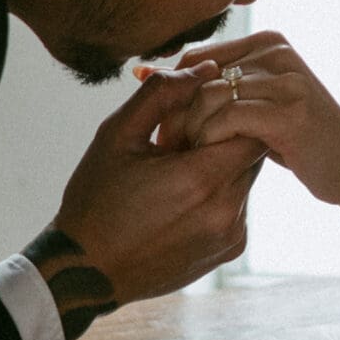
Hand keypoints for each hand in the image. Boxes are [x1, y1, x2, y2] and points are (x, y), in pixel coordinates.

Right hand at [25, 64, 265, 329]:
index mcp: (200, 179)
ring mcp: (230, 235)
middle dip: (226, 138)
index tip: (196, 117)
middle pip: (253, 152)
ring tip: (178, 174)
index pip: (251, 127)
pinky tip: (181, 201)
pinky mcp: (229, 251)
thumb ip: (163, 94)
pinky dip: (220, 195)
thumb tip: (208, 68)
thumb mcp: (117, 136)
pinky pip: (239, 206)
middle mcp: (225, 210)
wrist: (86, 271)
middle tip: (183, 144)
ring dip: (223, 166)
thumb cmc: (96, 199)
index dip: (228, 114)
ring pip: (247, 178)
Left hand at [150, 32, 339, 210]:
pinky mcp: (289, 111)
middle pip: (199, 75)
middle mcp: (278, 52)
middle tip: (166, 147)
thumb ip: (222, 90)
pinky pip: (229, 118)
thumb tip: (149, 74)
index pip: (197, 58)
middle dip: (176, 114)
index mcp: (269, 42)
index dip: (172, 93)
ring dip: (190, 131)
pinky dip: (210, 140)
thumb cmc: (301, 140)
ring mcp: (286, 79)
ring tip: (185, 157)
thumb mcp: (262, 105)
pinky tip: (209, 160)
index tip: (161, 127)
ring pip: (209, 96)